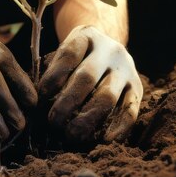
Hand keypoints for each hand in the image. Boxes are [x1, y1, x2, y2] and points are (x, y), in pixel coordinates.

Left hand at [39, 25, 142, 142]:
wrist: (108, 46)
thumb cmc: (78, 56)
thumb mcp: (65, 51)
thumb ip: (53, 70)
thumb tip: (37, 102)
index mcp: (87, 36)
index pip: (69, 55)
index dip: (53, 77)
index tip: (40, 97)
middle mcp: (110, 50)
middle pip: (87, 77)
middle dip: (67, 103)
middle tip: (52, 122)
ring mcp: (127, 68)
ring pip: (108, 96)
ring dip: (88, 118)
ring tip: (71, 134)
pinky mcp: (138, 87)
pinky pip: (131, 110)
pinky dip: (119, 128)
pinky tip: (105, 140)